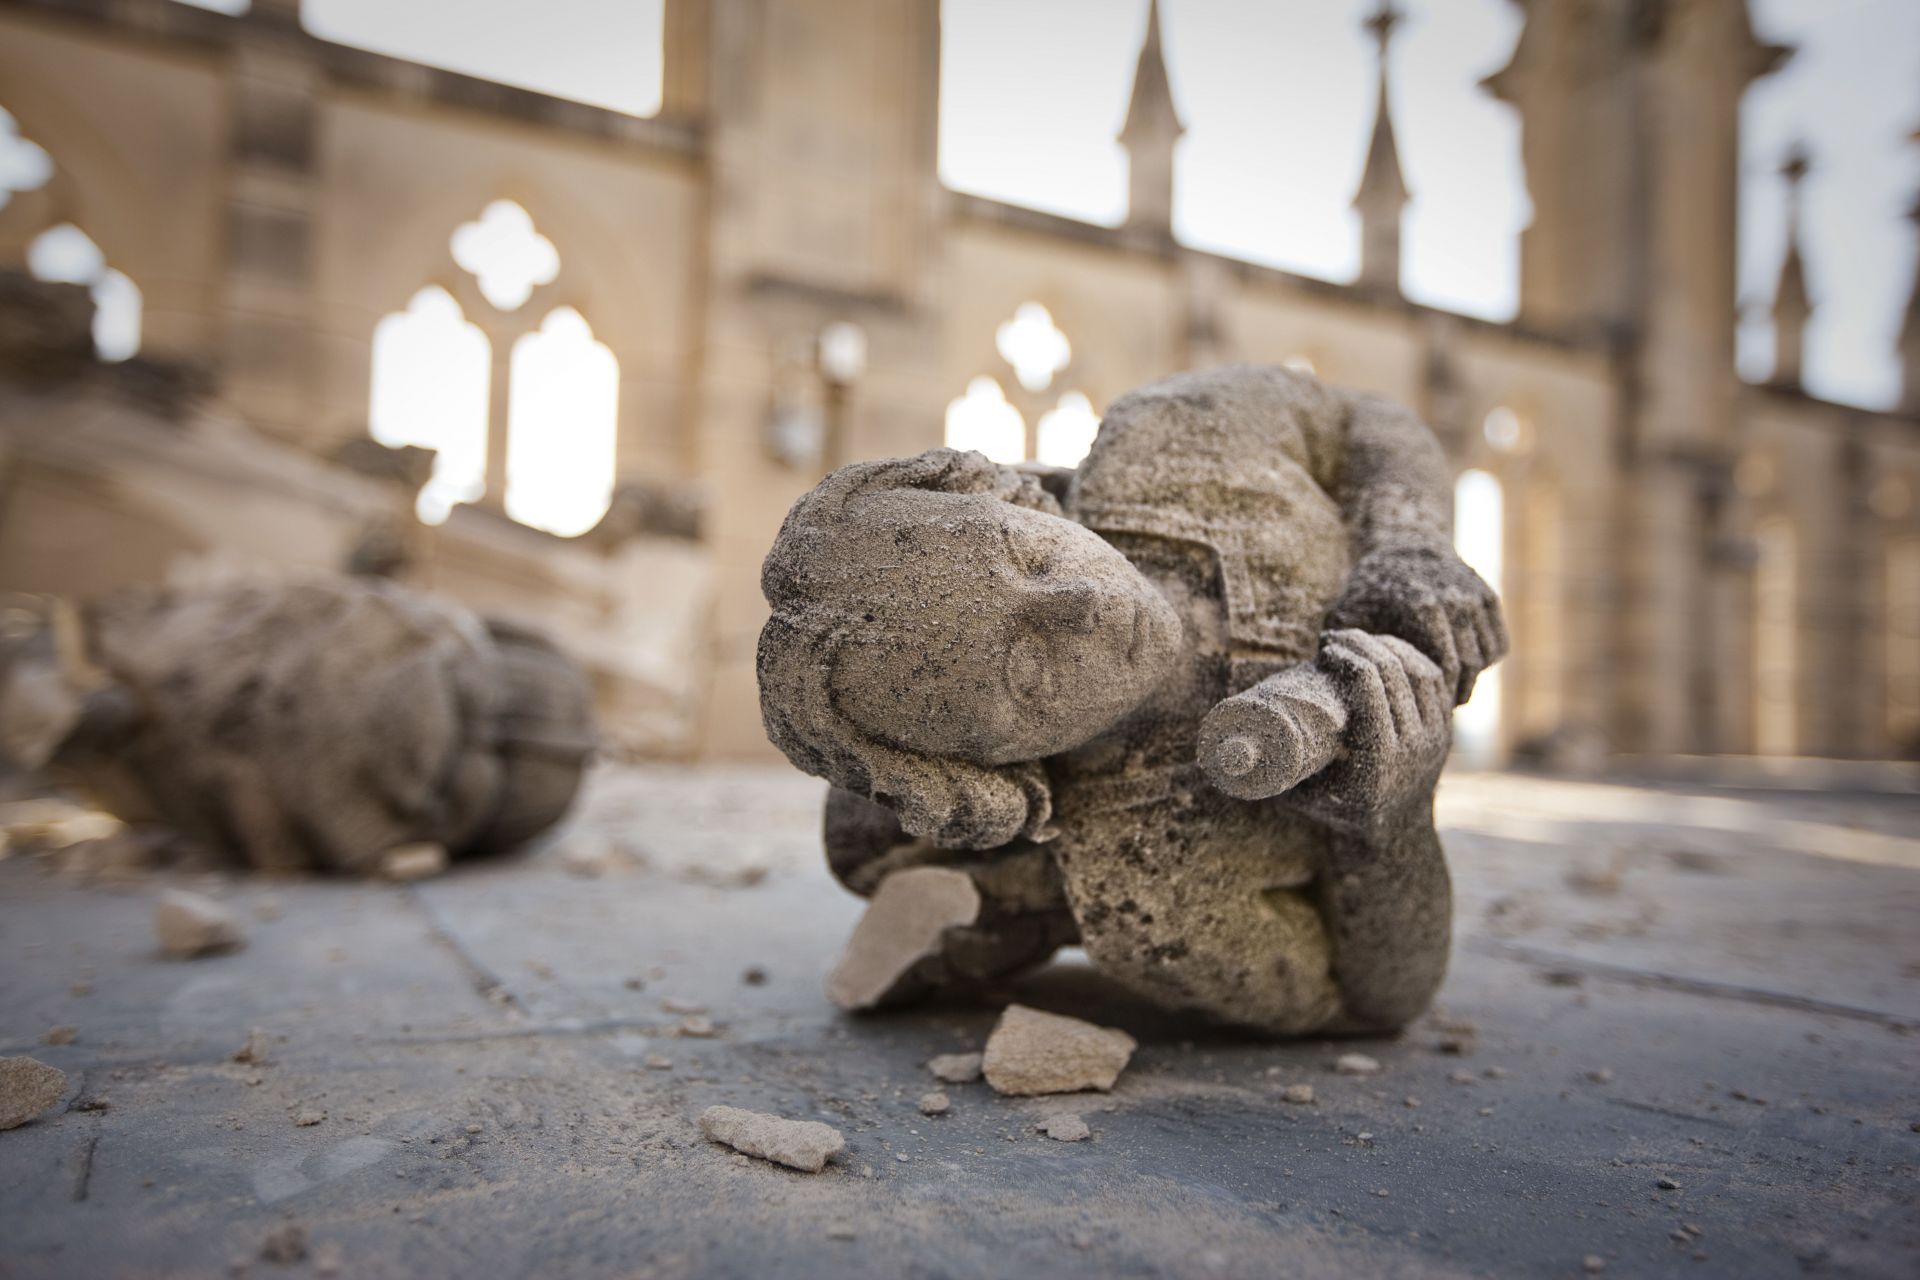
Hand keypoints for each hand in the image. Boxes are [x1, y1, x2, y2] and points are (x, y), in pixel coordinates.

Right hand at [1284, 629, 1449, 828]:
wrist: (1396, 832)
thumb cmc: (1336, 810)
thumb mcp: (1302, 797)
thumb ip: (1272, 772)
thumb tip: (1228, 746)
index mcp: (1379, 766)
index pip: (1371, 696)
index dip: (1350, 662)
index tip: (1325, 650)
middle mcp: (1414, 751)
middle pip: (1396, 677)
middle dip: (1364, 646)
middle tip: (1335, 638)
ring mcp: (1436, 740)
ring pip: (1419, 673)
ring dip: (1388, 646)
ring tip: (1357, 639)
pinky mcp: (1446, 729)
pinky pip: (1437, 680)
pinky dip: (1412, 655)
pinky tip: (1387, 646)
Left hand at [1326, 545, 1507, 704]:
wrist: (1402, 546)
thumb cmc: (1367, 591)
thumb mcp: (1345, 614)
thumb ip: (1338, 647)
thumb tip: (1331, 683)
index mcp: (1420, 608)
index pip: (1441, 667)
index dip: (1434, 694)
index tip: (1422, 708)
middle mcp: (1453, 600)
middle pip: (1467, 665)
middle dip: (1455, 691)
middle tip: (1441, 710)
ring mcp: (1474, 596)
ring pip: (1485, 656)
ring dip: (1471, 678)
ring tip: (1450, 692)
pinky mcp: (1488, 597)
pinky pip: (1497, 643)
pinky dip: (1485, 660)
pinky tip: (1462, 668)